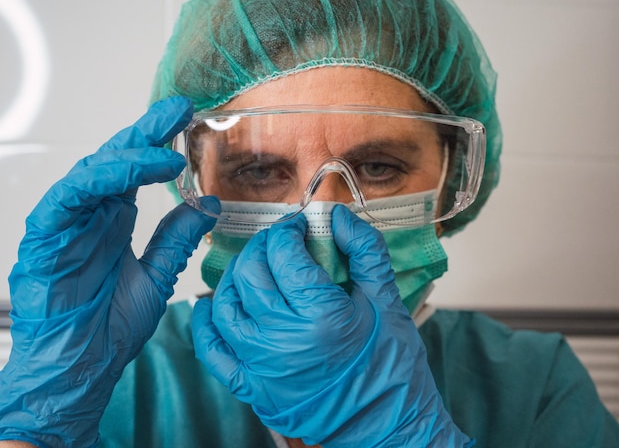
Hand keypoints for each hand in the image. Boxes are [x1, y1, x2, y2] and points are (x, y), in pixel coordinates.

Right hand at [0, 97, 219, 446]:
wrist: (82, 371)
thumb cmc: (109, 328)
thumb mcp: (158, 275)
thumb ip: (178, 237)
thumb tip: (209, 202)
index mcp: (112, 220)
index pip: (135, 170)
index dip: (158, 142)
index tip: (187, 119)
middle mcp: (89, 216)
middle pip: (115, 161)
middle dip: (146, 132)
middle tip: (178, 109)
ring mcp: (65, 226)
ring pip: (91, 173)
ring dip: (128, 154)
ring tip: (167, 148)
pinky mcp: (43, 241)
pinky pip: (66, 200)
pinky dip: (98, 182)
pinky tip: (128, 171)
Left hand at [192, 205, 471, 446]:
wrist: (389, 424)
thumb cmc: (392, 363)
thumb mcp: (387, 300)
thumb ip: (364, 250)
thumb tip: (336, 215)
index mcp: (321, 318)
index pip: (285, 255)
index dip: (288, 230)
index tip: (298, 226)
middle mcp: (284, 342)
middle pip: (251, 274)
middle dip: (262, 246)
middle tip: (280, 242)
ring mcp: (263, 369)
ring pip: (226, 307)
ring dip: (235, 276)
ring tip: (255, 267)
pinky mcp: (253, 389)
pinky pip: (213, 352)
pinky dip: (207, 324)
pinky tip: (213, 304)